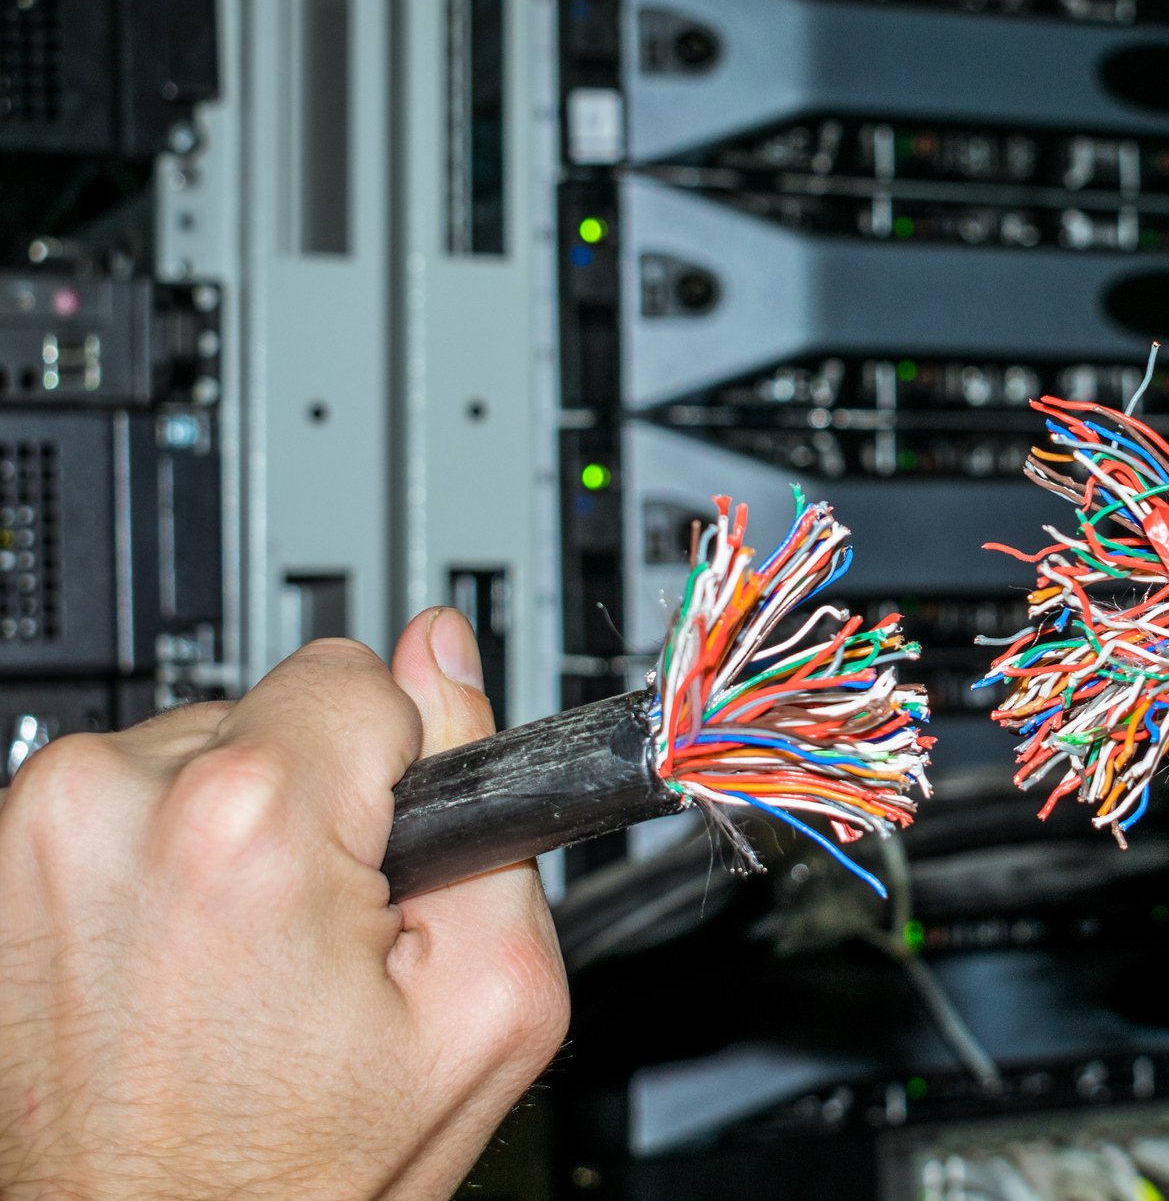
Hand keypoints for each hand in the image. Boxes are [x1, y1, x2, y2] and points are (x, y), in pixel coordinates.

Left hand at [0, 611, 567, 1199]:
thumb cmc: (293, 1170)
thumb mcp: (485, 1007)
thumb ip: (490, 809)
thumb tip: (439, 652)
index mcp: (244, 823)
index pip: (357, 675)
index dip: (396, 773)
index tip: (376, 863)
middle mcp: (109, 803)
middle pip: (266, 717)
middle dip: (306, 806)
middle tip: (306, 938)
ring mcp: (26, 836)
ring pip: (185, 757)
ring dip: (217, 837)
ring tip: (228, 963)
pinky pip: (111, 809)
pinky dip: (144, 869)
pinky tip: (163, 968)